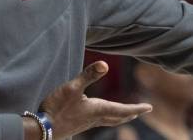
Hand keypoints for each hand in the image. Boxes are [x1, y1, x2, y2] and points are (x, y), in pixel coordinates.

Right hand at [38, 61, 152, 139]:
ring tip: (125, 114)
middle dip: (130, 113)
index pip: (123, 109)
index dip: (136, 108)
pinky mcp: (78, 124)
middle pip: (118, 117)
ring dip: (120, 116)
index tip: (149, 107)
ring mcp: (86, 123)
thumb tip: (105, 64)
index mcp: (97, 109)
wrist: (43, 129)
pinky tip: (98, 114)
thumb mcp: (72, 88)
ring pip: (109, 120)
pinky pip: (98, 121)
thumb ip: (88, 75)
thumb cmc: (57, 108)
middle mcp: (95, 118)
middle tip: (141, 110)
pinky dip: (106, 117)